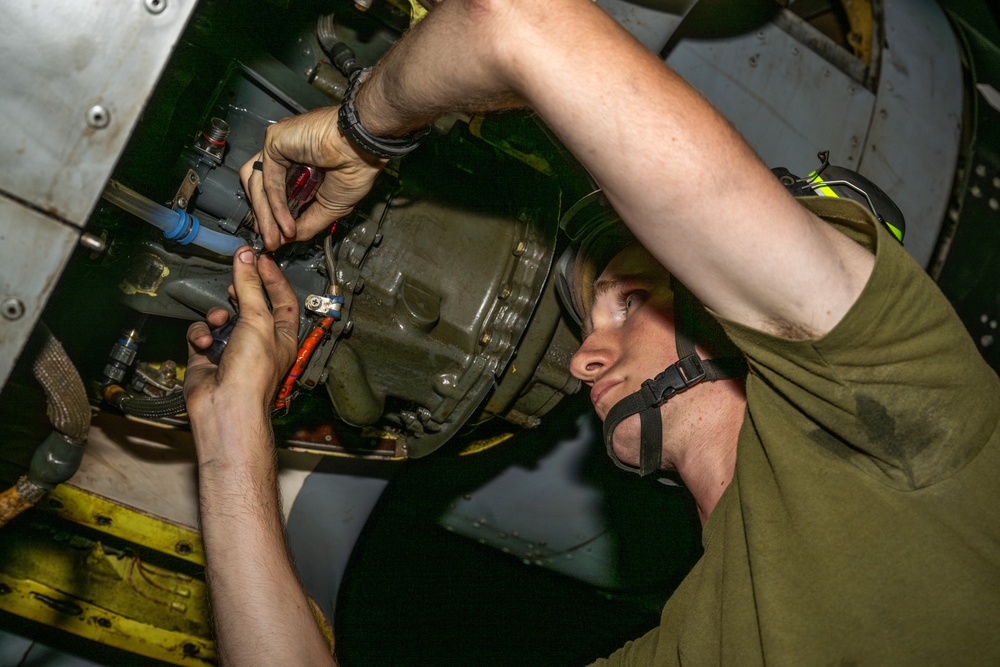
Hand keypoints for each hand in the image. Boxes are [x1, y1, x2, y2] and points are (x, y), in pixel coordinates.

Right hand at [185, 248, 299, 451]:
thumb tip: (246, 256)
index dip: (273, 277)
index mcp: (282, 335)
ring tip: (219, 320)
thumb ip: (250, 286)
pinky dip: (201, 334)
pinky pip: (202, 333)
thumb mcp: (257, 320)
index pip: (283, 299)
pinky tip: (204, 343)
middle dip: (241, 292)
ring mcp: (233, 348)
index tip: (260, 257)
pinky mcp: (208, 355)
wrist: (225, 407)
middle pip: (250, 305)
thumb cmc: (253, 373)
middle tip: (236, 279)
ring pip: (222, 316)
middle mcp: (259, 341)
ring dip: (218, 315)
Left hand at [240, 106, 386, 250]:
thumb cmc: (357, 169)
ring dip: (266, 216)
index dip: (270, 217)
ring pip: (258, 186)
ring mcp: (278, 148)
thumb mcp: (330, 208)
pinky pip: (268, 179)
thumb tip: (287, 240)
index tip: (274, 239)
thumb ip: (306, 224)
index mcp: (298, 167)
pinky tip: (286, 223)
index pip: (272, 193)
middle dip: (264, 220)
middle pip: (260, 190)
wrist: (363, 149)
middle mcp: (285, 156)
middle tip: (271, 242)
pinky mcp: (274, 141)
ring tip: (276, 238)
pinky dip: (276, 205)